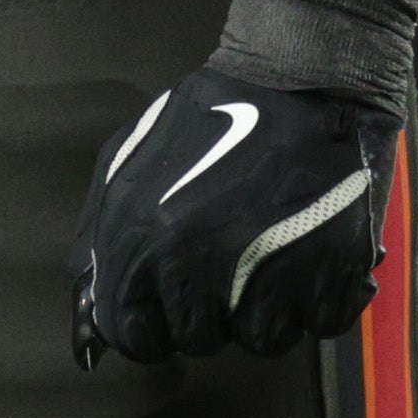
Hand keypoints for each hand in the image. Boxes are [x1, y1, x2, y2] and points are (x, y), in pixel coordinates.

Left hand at [71, 65, 397, 364]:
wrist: (303, 76)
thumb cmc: (210, 117)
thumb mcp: (127, 164)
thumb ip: (101, 242)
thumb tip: (89, 328)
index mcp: (143, 238)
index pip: (132, 334)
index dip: (152, 325)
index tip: (171, 309)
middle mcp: (198, 264)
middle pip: (199, 340)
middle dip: (211, 310)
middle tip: (231, 258)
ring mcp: (266, 274)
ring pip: (262, 341)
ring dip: (269, 307)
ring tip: (274, 248)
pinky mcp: (329, 274)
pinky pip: (321, 325)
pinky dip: (321, 297)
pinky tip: (314, 250)